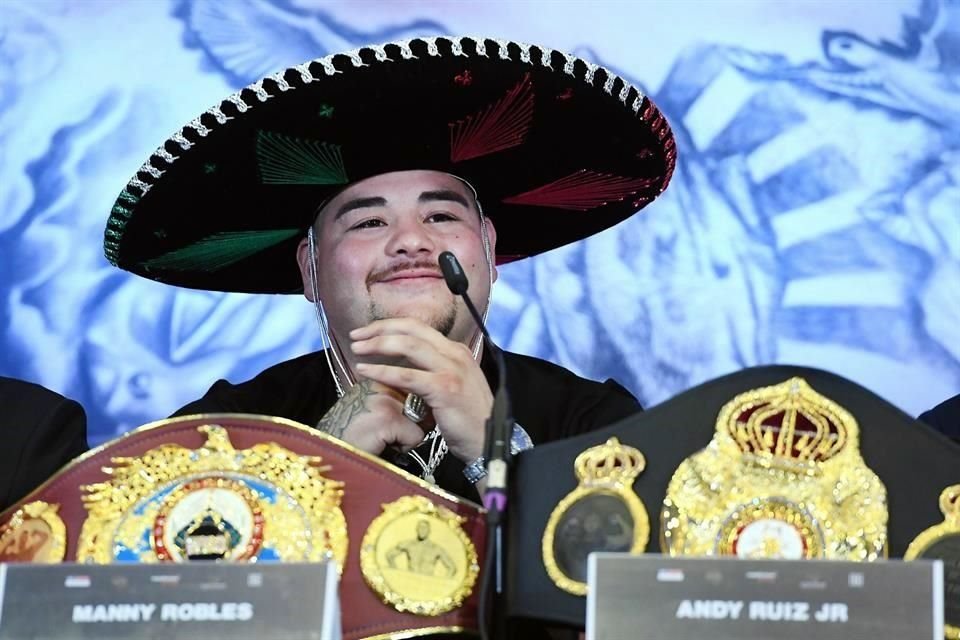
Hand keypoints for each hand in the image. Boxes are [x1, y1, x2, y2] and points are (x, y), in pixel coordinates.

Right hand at [316, 378, 425, 454]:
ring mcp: (384, 399)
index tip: (392, 423)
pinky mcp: (387, 418)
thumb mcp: (369, 413)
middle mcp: (380, 383)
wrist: (326, 456)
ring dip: (406, 436)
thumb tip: (421, 409)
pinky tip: (380, 447)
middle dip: (411, 423)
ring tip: (380, 441)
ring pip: (421, 422)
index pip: (413, 387)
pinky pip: (416, 437)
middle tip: (385, 435)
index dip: (410, 410)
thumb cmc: (347, 439)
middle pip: (421, 404)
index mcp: (375, 379)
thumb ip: (392, 403)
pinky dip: (403, 448)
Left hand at [350, 318, 491, 463]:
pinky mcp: (444, 388)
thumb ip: (434, 373)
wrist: (492, 442)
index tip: (368, 332)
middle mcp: (455, 354)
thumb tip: (404, 369)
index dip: (390, 326)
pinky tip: (365, 371)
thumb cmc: (469, 421)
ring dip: (377, 345)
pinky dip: (383, 371)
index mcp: (456, 351)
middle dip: (379, 329)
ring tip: (356, 350)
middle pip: (410, 329)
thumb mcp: (454, 387)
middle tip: (356, 335)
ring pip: (407, 346)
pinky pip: (406, 376)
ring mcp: (451, 369)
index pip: (419, 327)